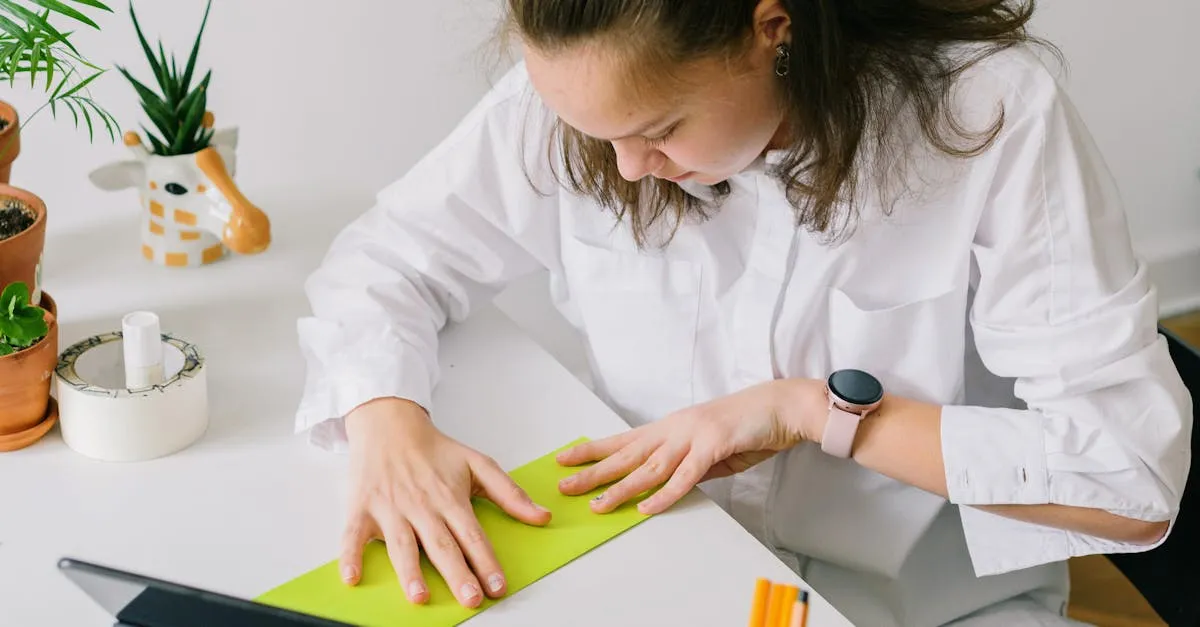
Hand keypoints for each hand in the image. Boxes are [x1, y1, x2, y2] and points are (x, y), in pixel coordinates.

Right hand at [339, 397, 551, 607]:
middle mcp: (421, 506)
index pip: (472, 535)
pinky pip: (353, 536)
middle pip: (441, 545)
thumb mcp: (478, 463)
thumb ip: (510, 493)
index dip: (487, 562)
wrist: (390, 423)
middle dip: (457, 574)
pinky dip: (350, 556)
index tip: (498, 587)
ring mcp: (390, 509)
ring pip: (401, 545)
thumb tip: (542, 516)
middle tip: (471, 598)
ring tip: (420, 597)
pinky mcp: (362, 508)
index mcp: (450, 498)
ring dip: (410, 572)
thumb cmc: (434, 449)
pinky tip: (352, 577)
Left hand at [556, 379, 824, 514]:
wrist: (782, 407)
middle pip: (627, 454)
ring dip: (622, 488)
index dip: (593, 450)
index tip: (566, 458)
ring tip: (598, 505)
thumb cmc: (748, 427)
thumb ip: (688, 466)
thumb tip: (670, 485)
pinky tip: (647, 507)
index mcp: (672, 428)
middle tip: (564, 484)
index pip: (624, 441)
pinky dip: (665, 493)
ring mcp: (693, 436)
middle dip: (593, 471)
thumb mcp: (710, 449)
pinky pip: (685, 476)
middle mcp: (675, 429)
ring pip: (649, 468)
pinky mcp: (714, 446)